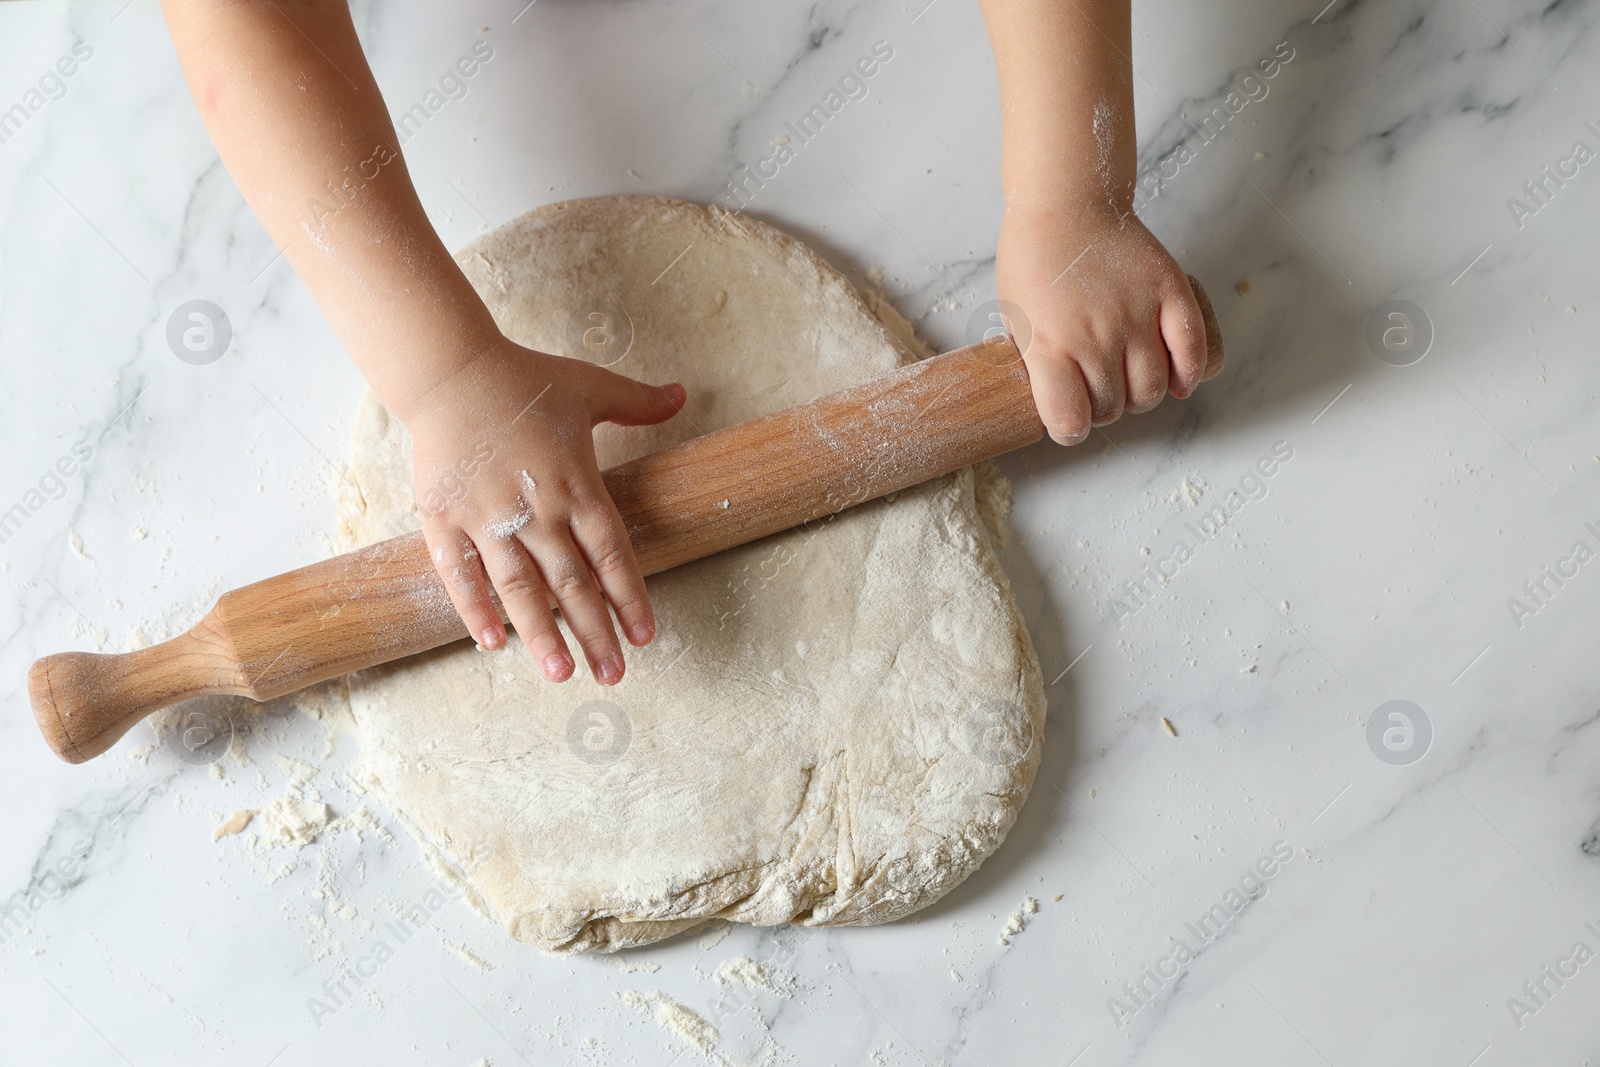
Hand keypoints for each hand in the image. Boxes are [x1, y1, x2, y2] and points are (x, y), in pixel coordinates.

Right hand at [403, 338, 685, 684]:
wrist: (449, 369)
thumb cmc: (523, 379)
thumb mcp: (589, 386)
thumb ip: (638, 401)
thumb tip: (681, 392)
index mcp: (577, 483)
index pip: (611, 553)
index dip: (629, 596)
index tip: (644, 635)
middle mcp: (537, 508)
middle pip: (572, 582)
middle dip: (595, 632)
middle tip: (613, 675)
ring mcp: (488, 517)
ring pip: (520, 587)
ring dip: (541, 634)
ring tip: (560, 674)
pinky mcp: (445, 518)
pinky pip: (460, 573)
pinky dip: (475, 609)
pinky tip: (493, 643)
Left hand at [996, 202, 1206, 443]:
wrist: (1065, 204)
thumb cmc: (1033, 262)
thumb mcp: (1016, 319)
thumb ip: (1038, 365)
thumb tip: (1059, 404)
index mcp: (1049, 345)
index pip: (1069, 420)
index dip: (1069, 429)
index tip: (1069, 421)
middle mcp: (1094, 335)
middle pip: (1113, 408)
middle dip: (1105, 409)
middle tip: (1098, 391)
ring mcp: (1135, 313)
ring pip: (1152, 389)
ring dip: (1142, 395)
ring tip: (1129, 380)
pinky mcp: (1169, 291)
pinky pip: (1193, 351)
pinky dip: (1189, 374)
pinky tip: (1178, 380)